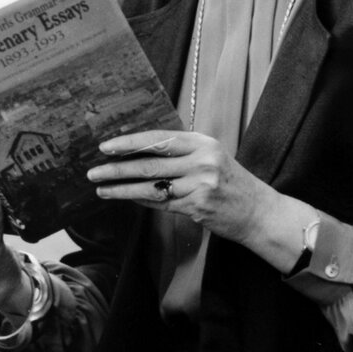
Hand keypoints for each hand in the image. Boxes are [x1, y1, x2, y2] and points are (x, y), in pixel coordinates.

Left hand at [87, 129, 307, 267]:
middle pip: (150, 164)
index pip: (158, 140)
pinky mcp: (197, 207)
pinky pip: (161, 203)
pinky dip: (141, 200)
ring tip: (101, 189)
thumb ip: (181, 152)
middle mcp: (201, 161)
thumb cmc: (231, 181)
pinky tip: (126, 198)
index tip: (106, 146)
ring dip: (122, 189)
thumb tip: (140, 150)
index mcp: (202, 143)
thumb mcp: (210, 156)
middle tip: (94, 172)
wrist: (258, 211)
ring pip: (150, 187)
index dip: (130, 143)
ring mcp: (199, 185)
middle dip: (117, 168)